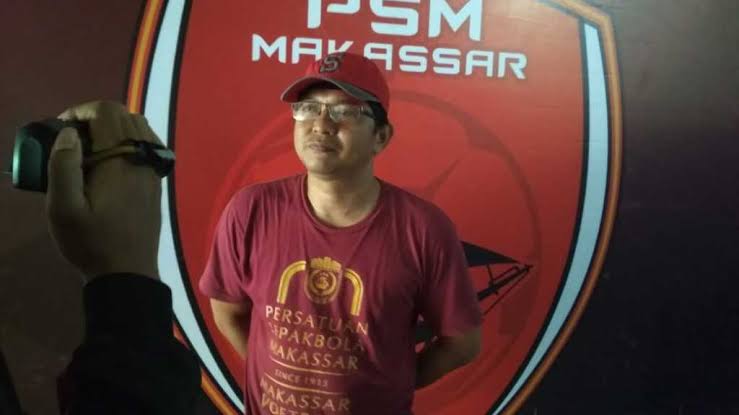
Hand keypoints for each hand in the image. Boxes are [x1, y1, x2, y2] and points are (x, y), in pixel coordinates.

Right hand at [46, 101, 162, 281]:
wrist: (128, 273)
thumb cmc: (92, 243)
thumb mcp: (63, 209)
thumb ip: (63, 166)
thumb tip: (68, 132)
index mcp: (121, 160)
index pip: (108, 111)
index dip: (81, 110)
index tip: (61, 128)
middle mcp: (143, 160)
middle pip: (125, 116)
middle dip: (95, 118)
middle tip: (70, 139)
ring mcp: (153, 171)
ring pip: (139, 130)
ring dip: (112, 129)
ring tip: (87, 150)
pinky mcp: (156, 183)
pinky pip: (147, 147)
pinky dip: (127, 143)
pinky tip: (108, 163)